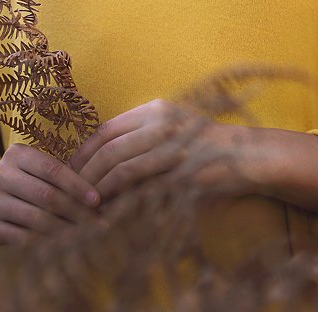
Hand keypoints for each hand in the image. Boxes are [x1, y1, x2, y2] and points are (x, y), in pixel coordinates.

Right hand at [0, 143, 105, 247]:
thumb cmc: (26, 184)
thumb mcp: (38, 172)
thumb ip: (64, 176)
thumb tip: (101, 196)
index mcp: (16, 154)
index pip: (52, 169)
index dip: (77, 185)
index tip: (97, 200)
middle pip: (45, 195)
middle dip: (75, 211)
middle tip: (97, 224)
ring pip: (35, 218)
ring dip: (64, 230)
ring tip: (85, 237)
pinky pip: (21, 238)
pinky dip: (44, 244)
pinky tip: (62, 249)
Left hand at [68, 98, 253, 203]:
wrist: (246, 156)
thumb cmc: (206, 149)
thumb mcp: (171, 133)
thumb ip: (141, 140)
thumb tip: (103, 162)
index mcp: (154, 109)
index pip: (106, 128)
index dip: (84, 151)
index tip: (71, 171)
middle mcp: (158, 120)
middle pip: (108, 145)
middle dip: (84, 171)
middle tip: (71, 193)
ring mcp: (169, 141)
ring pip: (118, 162)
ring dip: (97, 186)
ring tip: (85, 206)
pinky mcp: (177, 165)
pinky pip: (139, 181)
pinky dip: (119, 196)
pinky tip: (109, 210)